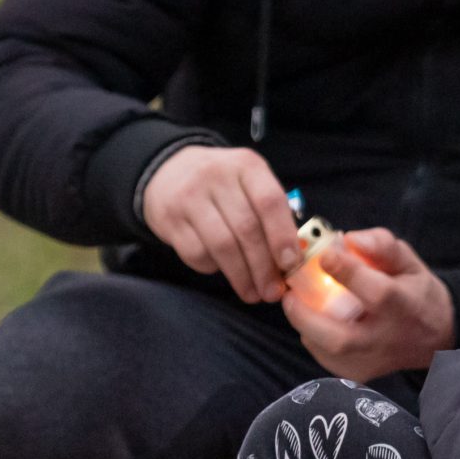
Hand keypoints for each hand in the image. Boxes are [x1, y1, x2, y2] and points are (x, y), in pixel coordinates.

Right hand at [141, 144, 304, 303]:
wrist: (169, 171)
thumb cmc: (222, 185)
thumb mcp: (249, 183)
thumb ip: (271, 213)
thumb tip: (290, 260)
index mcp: (246, 165)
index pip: (269, 201)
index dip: (282, 236)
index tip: (289, 264)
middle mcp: (216, 176)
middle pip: (247, 229)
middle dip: (263, 267)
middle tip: (272, 291)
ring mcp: (189, 197)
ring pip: (222, 245)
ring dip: (241, 276)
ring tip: (253, 293)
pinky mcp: (169, 219)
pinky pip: (196, 253)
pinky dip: (213, 268)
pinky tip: (221, 270)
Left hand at [282, 228, 456, 380]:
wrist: (433, 339)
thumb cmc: (417, 294)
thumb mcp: (409, 262)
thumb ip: (381, 246)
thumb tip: (349, 239)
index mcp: (404, 306)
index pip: (376, 292)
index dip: (348, 272)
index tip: (324, 255)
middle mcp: (387, 339)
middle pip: (341, 338)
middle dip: (307, 316)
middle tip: (289, 293)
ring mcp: (371, 361)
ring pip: (327, 351)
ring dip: (305, 324)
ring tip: (298, 302)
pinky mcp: (358, 373)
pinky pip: (324, 355)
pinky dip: (313, 335)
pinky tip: (315, 319)